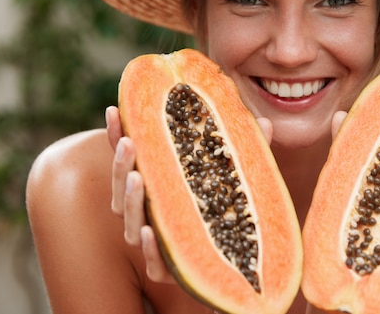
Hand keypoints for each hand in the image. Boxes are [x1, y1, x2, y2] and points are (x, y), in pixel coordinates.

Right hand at [104, 107, 277, 283]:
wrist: (236, 264)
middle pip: (122, 188)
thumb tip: (266, 122)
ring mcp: (155, 238)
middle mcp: (149, 210)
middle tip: (130, 142)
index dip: (117, 135)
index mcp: (157, 184)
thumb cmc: (230, 209)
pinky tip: (151, 230)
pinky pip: (151, 262)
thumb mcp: (235, 176)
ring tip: (139, 177)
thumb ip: (243, 152)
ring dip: (131, 199)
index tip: (113, 110)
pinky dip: (149, 247)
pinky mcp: (167, 269)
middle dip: (121, 164)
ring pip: (129, 221)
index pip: (130, 157)